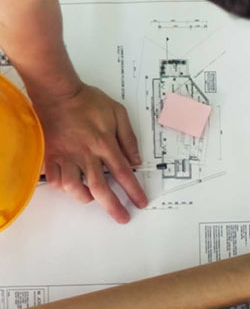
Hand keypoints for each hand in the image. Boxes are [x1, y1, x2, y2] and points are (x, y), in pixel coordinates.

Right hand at [30, 83, 146, 222]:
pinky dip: (63, 186)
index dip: (134, 191)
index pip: (124, 174)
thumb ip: (129, 138)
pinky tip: (70, 185)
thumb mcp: (117, 113)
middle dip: (113, 206)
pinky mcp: (50, 154)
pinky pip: (54, 179)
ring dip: (85, 197)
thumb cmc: (87, 101)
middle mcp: (86, 154)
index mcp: (105, 144)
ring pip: (74, 187)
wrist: (56, 91)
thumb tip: (137, 160)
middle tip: (122, 217)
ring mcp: (66, 155)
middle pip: (101, 188)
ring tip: (92, 197)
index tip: (141, 203)